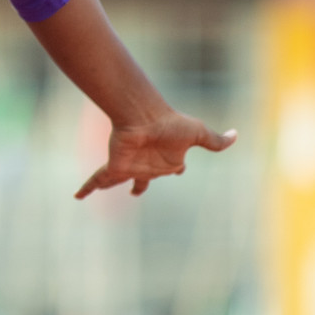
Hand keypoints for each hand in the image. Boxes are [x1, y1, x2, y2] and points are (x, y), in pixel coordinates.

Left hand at [75, 110, 236, 198]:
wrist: (145, 118)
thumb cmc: (170, 125)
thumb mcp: (198, 134)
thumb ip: (216, 141)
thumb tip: (237, 135)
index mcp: (169, 160)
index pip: (173, 168)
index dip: (176, 170)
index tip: (179, 170)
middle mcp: (149, 165)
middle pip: (144, 179)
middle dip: (141, 185)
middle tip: (136, 192)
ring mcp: (131, 167)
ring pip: (118, 181)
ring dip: (109, 185)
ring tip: (98, 191)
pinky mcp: (115, 167)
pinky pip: (98, 180)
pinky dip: (88, 187)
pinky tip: (77, 196)